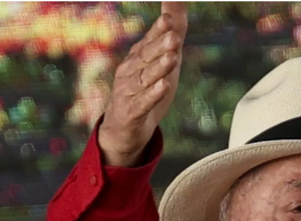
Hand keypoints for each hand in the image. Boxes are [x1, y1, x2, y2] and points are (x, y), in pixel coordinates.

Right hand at [98, 2, 187, 166]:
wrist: (123, 129)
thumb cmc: (144, 90)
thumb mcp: (162, 62)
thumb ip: (171, 33)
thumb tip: (176, 1)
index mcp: (137, 59)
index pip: (149, 41)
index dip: (158, 31)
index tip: (168, 19)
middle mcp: (130, 72)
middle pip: (146, 57)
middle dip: (160, 46)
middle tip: (174, 36)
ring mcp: (129, 93)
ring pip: (145, 79)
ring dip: (158, 68)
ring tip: (172, 57)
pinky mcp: (132, 113)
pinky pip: (143, 103)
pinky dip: (153, 94)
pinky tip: (163, 86)